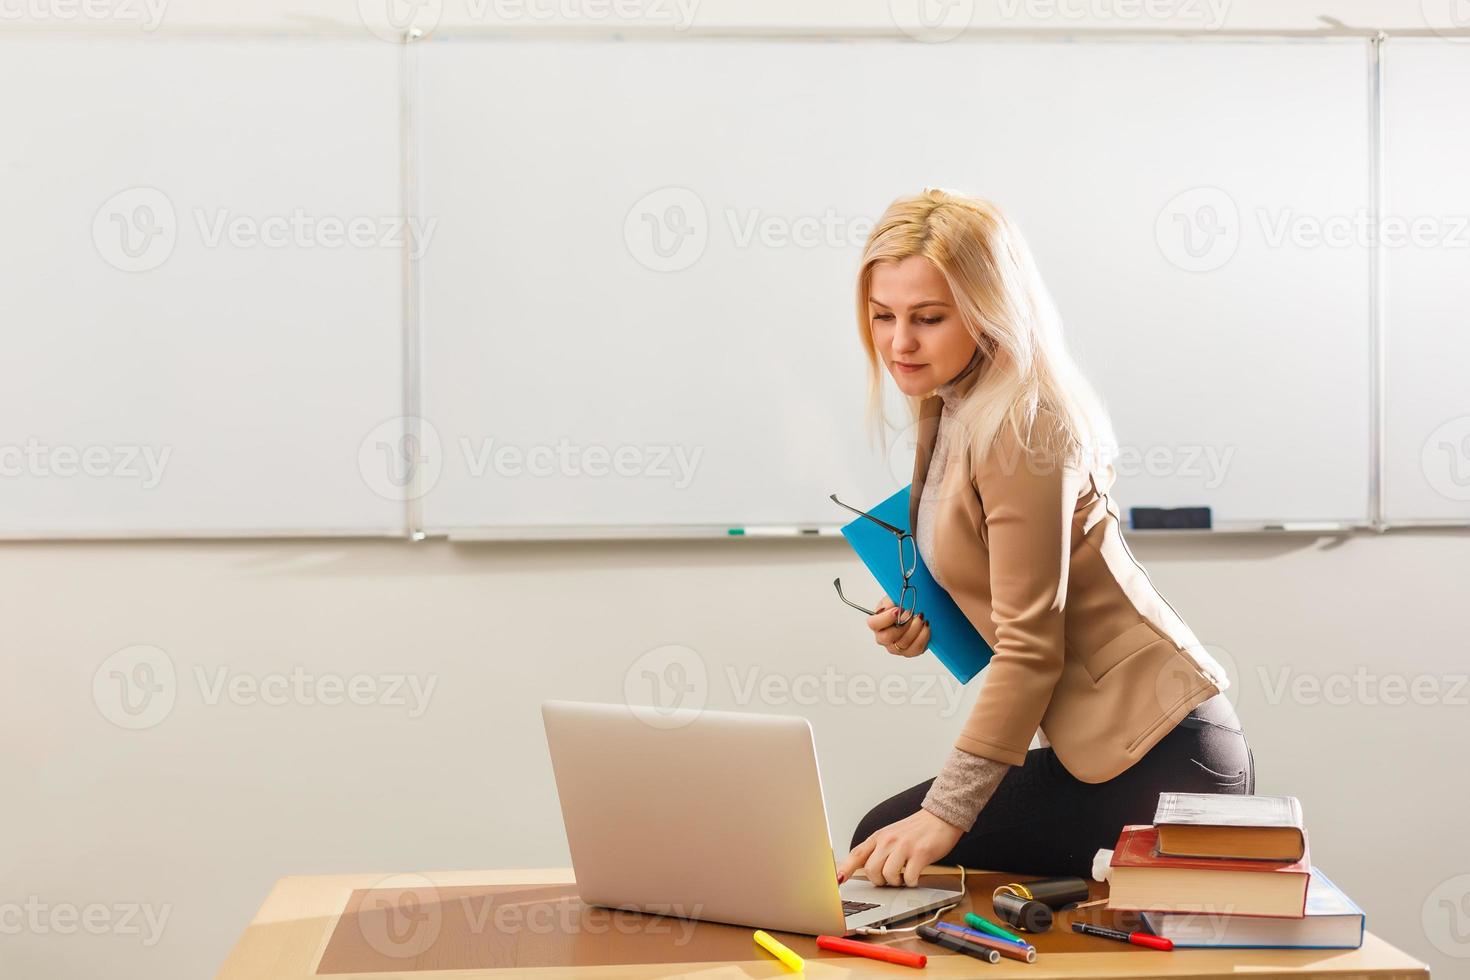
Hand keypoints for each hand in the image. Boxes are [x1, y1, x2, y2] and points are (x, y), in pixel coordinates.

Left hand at [837, 808, 963, 886]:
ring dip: (896, 882)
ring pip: (888, 876)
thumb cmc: (915, 830)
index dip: (846, 868)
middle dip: (879, 881)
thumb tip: (865, 869)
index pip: (857, 854)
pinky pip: (909, 878)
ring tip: (904, 876)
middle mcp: (888, 840)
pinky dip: (912, 882)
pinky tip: (915, 876)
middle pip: (871, 870)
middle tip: (889, 879)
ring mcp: (904, 846)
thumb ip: (878, 849)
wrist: (940, 818)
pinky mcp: (920, 853)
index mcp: (879, 837)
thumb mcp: (891, 835)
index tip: (839, 880)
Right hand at [866, 597, 928, 657]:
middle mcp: (883, 638)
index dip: (886, 618)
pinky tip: (925, 626)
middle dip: (903, 623)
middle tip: (912, 613)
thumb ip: (890, 601)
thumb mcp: (892, 599)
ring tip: (920, 617)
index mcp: (877, 625)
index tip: (898, 609)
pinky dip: (923, 636)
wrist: (913, 614)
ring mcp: (895, 648)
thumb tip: (892, 606)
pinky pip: (916, 648)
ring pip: (904, 643)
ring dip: (915, 628)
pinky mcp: (909, 652)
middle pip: (888, 637)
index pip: (873, 624)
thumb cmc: (901, 608)